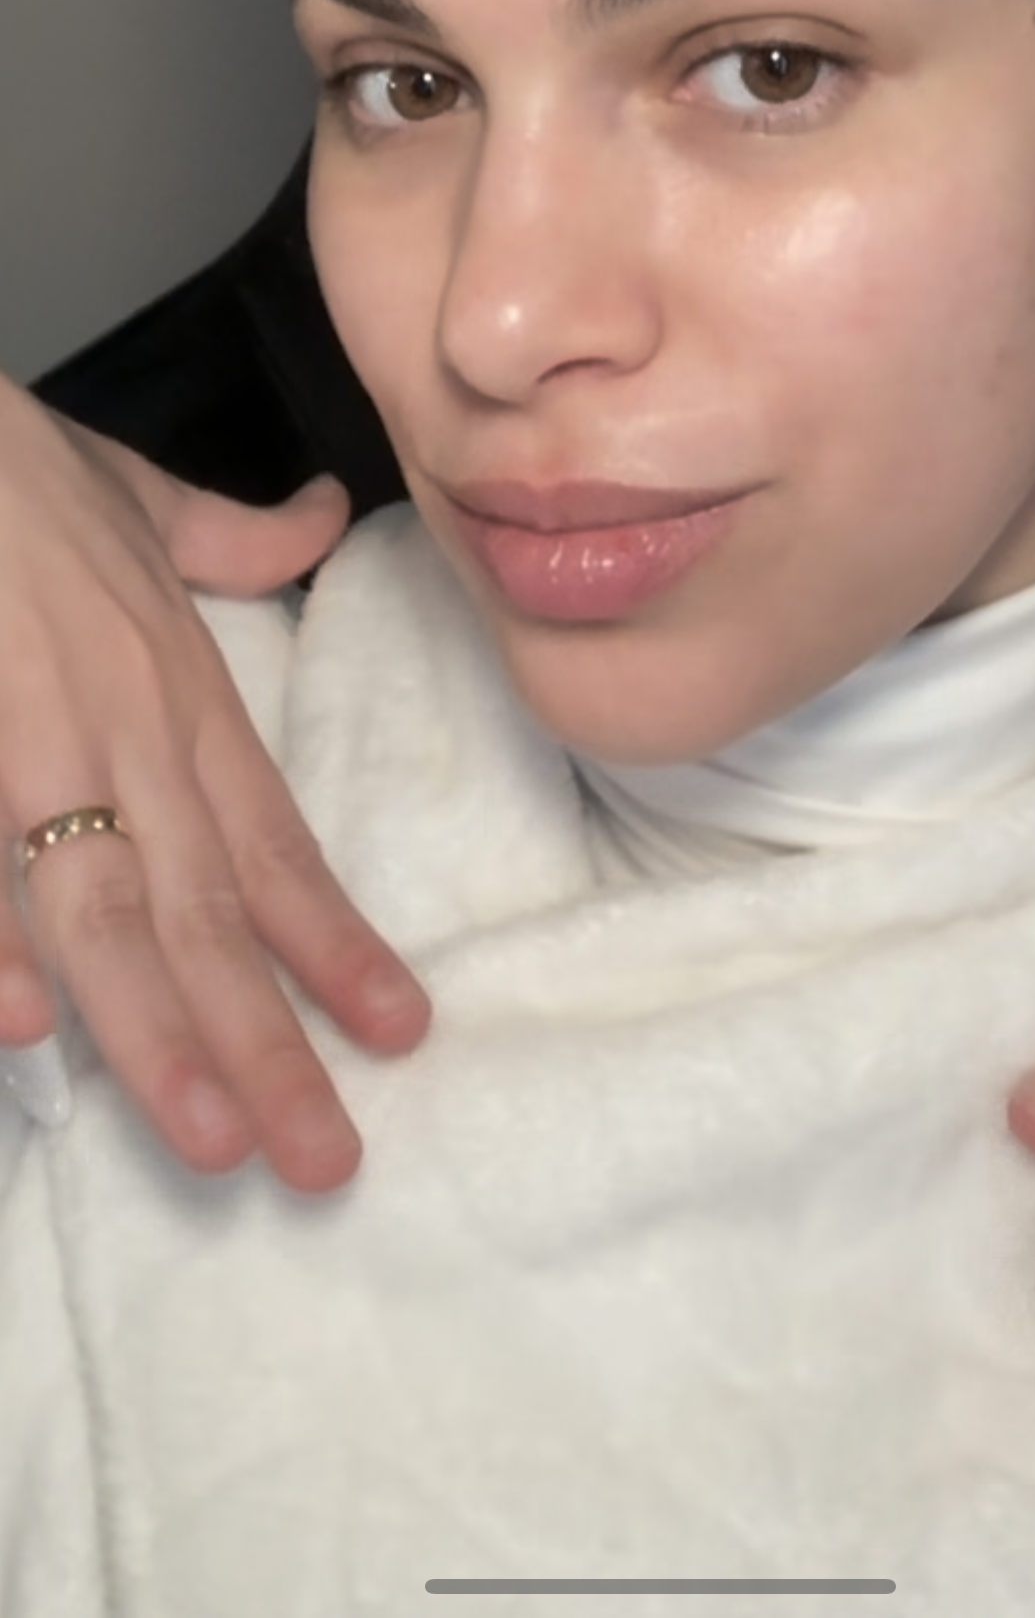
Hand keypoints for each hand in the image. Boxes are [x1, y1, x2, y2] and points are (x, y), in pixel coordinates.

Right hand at [0, 372, 429, 1188]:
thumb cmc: (16, 469)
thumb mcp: (143, 498)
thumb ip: (235, 538)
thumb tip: (321, 514)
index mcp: (179, 692)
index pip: (276, 841)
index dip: (335, 943)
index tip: (400, 1033)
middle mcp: (124, 733)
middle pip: (208, 909)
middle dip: (266, 1042)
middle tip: (324, 1160)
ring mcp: (33, 744)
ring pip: (106, 911)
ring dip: (159, 1031)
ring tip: (211, 1143)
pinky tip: (26, 1028)